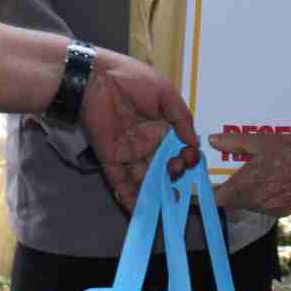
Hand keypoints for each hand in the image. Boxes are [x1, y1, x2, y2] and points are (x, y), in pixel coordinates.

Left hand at [79, 51, 200, 210]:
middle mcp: (148, 142)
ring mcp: (129, 152)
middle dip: (173, 175)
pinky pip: (120, 181)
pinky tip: (139, 211)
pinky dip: (129, 197)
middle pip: (164, 167)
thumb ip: (182, 118)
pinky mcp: (110, 159)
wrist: (96, 79)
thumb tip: (194, 142)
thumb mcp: (165, 94)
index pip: (179, 149)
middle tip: (175, 172)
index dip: (186, 157)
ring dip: (155, 193)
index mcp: (163, 126)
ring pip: (144, 178)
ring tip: (165, 205)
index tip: (190, 159)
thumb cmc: (133, 80)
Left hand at [208, 133, 290, 215]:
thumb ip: (234, 142)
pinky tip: (272, 180)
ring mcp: (269, 209)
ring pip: (247, 203)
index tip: (208, 181)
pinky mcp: (281, 212)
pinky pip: (263, 205)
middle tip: (234, 171)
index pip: (216, 199)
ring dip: (246, 192)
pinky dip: (262, 195)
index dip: (209, 191)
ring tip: (257, 173)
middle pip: (231, 201)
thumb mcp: (262, 141)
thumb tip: (214, 140)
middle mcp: (255, 202)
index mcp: (246, 185)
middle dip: (230, 188)